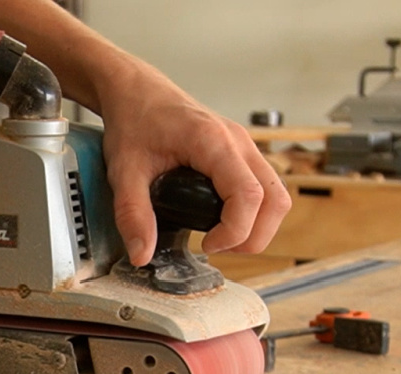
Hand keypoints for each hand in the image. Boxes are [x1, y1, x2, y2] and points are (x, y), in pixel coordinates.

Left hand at [98, 64, 290, 265]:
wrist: (136, 91)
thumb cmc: (133, 121)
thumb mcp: (124, 171)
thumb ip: (133, 214)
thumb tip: (142, 255)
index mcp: (213, 142)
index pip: (248, 196)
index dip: (235, 231)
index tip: (207, 245)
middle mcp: (238, 141)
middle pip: (275, 199)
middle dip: (254, 236)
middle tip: (218, 248)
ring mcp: (244, 145)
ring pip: (277, 193)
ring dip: (259, 225)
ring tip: (222, 240)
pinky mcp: (241, 150)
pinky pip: (265, 185)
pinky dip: (256, 211)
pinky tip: (225, 221)